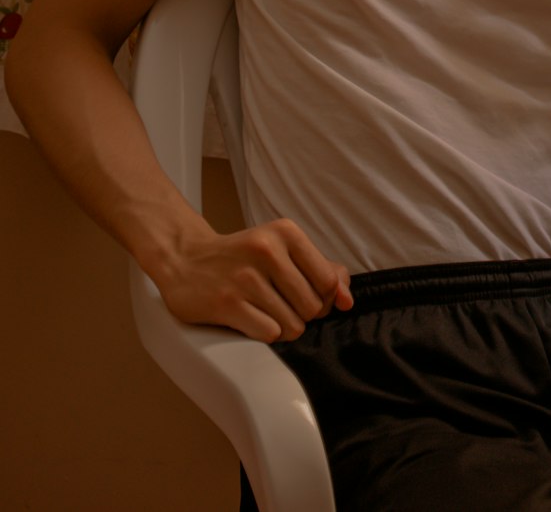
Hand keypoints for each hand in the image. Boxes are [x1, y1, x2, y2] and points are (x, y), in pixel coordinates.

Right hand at [153, 217, 353, 342]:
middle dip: (302, 314)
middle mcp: (267, 251)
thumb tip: (347, 299)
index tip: (305, 294)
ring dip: (283, 326)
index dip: (323, 297)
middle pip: (312, 307)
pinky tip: (252, 319)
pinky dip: (265, 333)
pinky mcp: (228, 304)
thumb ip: (322, 269)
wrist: (186, 260)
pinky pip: (269, 334)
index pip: (328, 281)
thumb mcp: (283, 249)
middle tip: (281, 304)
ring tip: (264, 310)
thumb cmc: (243, 257)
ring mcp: (246, 278)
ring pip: (293, 325)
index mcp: (286, 233)